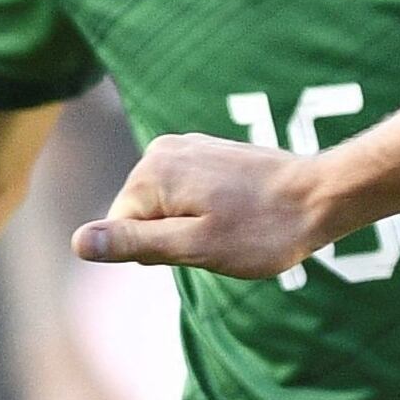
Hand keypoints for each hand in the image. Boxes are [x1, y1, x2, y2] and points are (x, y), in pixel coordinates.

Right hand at [74, 133, 329, 281]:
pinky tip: (238, 211)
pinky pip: (187, 194)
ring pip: (167, 208)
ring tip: (233, 224)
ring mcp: (185, 147)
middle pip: (143, 217)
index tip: (202, 245)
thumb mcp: (194, 246)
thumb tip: (77, 243)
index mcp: (151, 175)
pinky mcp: (206, 151)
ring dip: (193, 226)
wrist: (321, 195)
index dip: (161, 252)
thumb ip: (134, 243)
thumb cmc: (263, 230)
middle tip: (222, 237)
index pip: (123, 233)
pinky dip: (208, 210)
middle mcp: (160, 152)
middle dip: (175, 237)